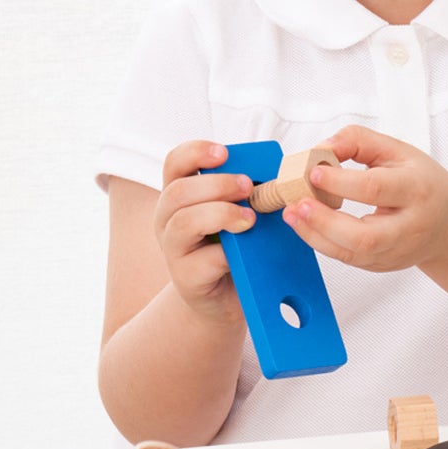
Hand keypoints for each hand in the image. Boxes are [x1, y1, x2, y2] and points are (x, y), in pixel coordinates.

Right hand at [154, 141, 255, 323]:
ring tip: (249, 219)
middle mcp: (169, 218)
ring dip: (221, 214)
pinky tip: (241, 253)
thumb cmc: (237, 247)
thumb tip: (278, 177)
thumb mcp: (243, 213)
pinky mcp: (186, 277)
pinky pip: (202, 260)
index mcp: (183, 195)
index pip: (176, 163)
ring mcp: (174, 248)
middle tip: (248, 187)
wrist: (228, 296)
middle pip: (178, 191)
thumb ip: (251, 194)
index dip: (195, 152)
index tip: (223, 152)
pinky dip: (226, 253)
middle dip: (217, 185)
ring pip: (183, 222)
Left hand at [281, 126, 447, 273]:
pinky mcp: (384, 265)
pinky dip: (323, 243)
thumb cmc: (420, 181)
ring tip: (293, 215)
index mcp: (417, 189)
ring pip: (354, 254)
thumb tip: (322, 148)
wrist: (447, 221)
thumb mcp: (397, 151)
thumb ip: (358, 141)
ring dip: (316, 236)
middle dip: (325, 222)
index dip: (340, 182)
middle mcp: (410, 225)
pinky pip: (349, 260)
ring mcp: (397, 250)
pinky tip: (307, 226)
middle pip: (365, 236)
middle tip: (299, 203)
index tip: (313, 172)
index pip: (375, 188)